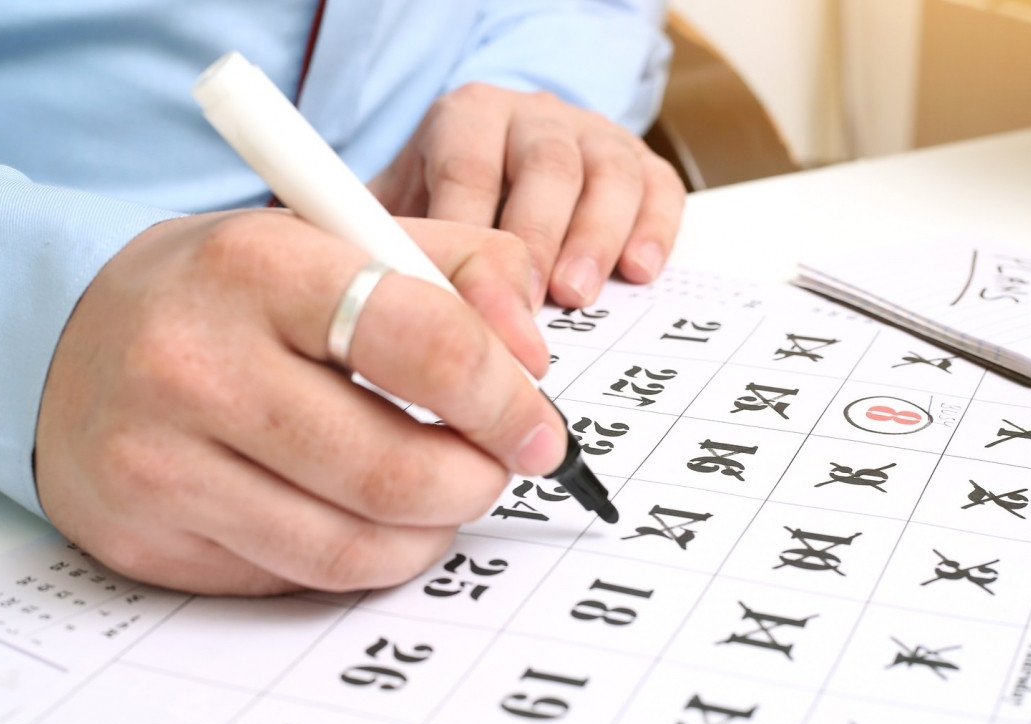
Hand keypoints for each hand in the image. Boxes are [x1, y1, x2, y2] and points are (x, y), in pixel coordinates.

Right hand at [34, 210, 561, 595]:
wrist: (64, 340)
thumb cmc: (224, 291)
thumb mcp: (336, 238)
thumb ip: (459, 267)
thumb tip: (531, 357)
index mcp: (259, 267)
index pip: (425, 343)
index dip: (505, 400)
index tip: (537, 428)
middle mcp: (197, 366)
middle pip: (395, 471)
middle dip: (475, 482)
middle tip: (492, 467)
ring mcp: (162, 464)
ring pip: (354, 548)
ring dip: (427, 533)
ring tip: (434, 495)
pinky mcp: (148, 539)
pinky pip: (296, 579)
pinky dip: (358, 558)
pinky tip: (359, 517)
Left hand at [369, 82, 685, 308]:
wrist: (494, 168)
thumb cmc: (441, 202)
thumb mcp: (401, 208)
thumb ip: (387, 239)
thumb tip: (371, 295)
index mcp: (469, 117)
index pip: (469, 166)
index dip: (471, 228)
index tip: (468, 289)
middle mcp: (534, 117)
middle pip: (546, 166)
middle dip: (539, 237)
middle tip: (531, 300)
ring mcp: (593, 136)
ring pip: (607, 173)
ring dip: (595, 238)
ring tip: (578, 294)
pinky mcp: (641, 165)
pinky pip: (659, 188)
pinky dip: (655, 229)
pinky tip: (639, 271)